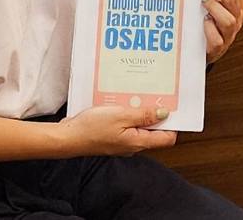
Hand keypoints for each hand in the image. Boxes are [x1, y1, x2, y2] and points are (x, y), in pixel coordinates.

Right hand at [56, 105, 176, 156]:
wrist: (67, 137)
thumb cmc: (91, 128)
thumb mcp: (121, 116)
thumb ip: (144, 115)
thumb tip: (164, 114)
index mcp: (138, 142)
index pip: (167, 138)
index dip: (174, 124)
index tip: (175, 107)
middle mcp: (133, 145)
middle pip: (155, 131)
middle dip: (158, 114)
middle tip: (157, 96)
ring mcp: (123, 142)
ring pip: (140, 126)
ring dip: (142, 112)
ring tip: (139, 97)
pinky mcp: (113, 137)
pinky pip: (127, 125)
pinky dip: (129, 114)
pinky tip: (124, 103)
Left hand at [201, 0, 242, 64]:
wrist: (205, 49)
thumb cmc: (209, 23)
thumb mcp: (215, 3)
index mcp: (240, 4)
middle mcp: (237, 17)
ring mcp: (229, 33)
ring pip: (228, 18)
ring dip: (214, 6)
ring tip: (203, 1)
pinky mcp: (218, 47)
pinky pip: (217, 39)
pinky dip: (209, 28)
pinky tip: (203, 21)